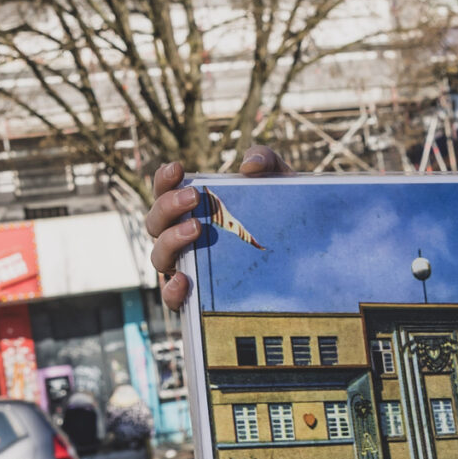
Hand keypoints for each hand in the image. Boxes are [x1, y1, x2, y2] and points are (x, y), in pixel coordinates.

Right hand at [144, 148, 289, 309]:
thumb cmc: (277, 216)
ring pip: (158, 256)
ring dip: (171, 240)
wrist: (302, 255)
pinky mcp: (194, 298)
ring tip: (196, 228)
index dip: (163, 180)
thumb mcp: (277, 183)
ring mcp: (184, 267)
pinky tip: (184, 280)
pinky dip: (171, 290)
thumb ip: (265, 160)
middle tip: (194, 196)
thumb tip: (249, 166)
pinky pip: (171, 298)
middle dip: (168, 206)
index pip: (164, 192)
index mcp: (189, 210)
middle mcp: (179, 238)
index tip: (178, 168)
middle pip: (155, 222)